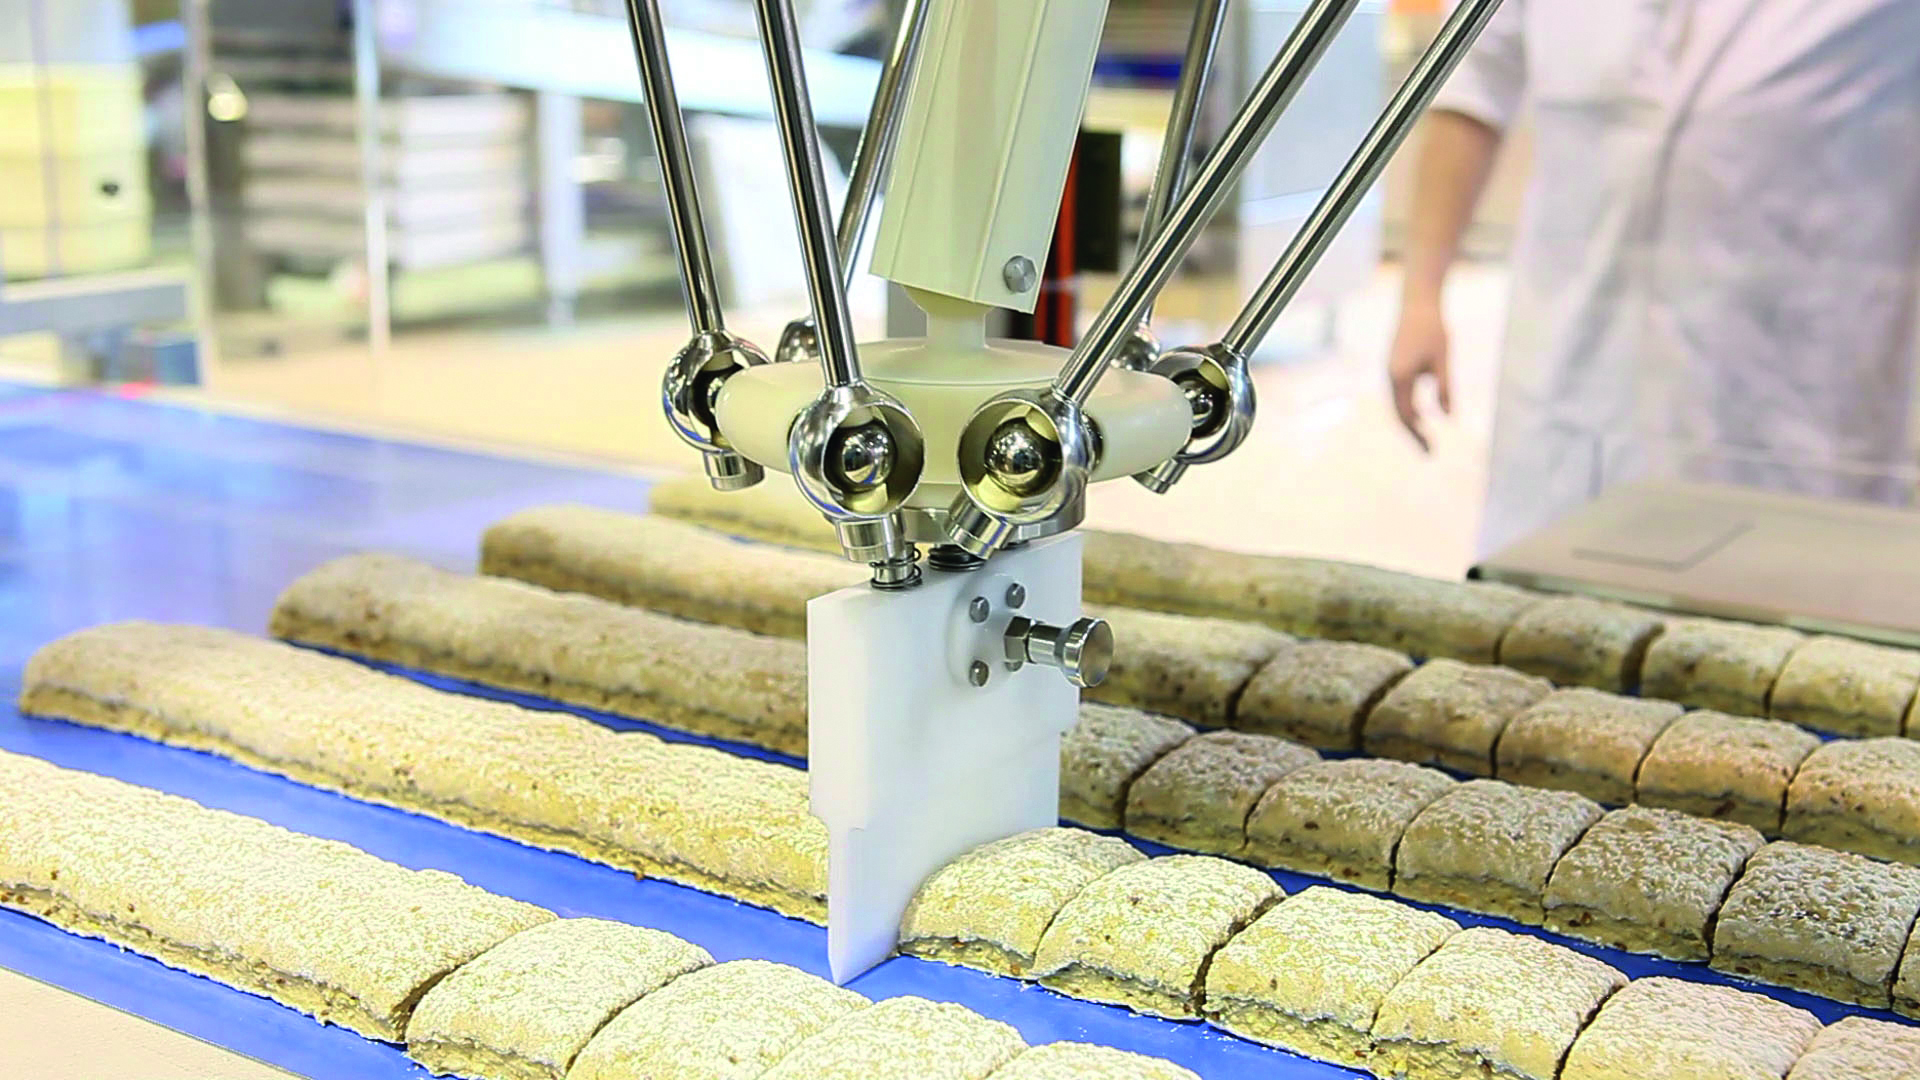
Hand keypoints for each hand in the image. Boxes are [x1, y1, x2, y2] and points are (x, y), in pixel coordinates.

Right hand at [1388, 300, 1451, 452]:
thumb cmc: (1433, 328)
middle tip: (1429, 453)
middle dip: (1413, 434)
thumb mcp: (1444, 360)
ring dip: (1410, 422)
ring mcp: (1390, 371)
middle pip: (1399, 414)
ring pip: (1397, 405)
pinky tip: (1422, 414)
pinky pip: (1400, 394)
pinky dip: (1409, 408)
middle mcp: (1390, 376)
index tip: (1431, 451)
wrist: (1418, 301)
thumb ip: (1445, 389)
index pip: (1406, 416)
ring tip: (1425, 438)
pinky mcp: (1395, 365)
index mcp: (1399, 377)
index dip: (1417, 436)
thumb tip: (1448, 418)